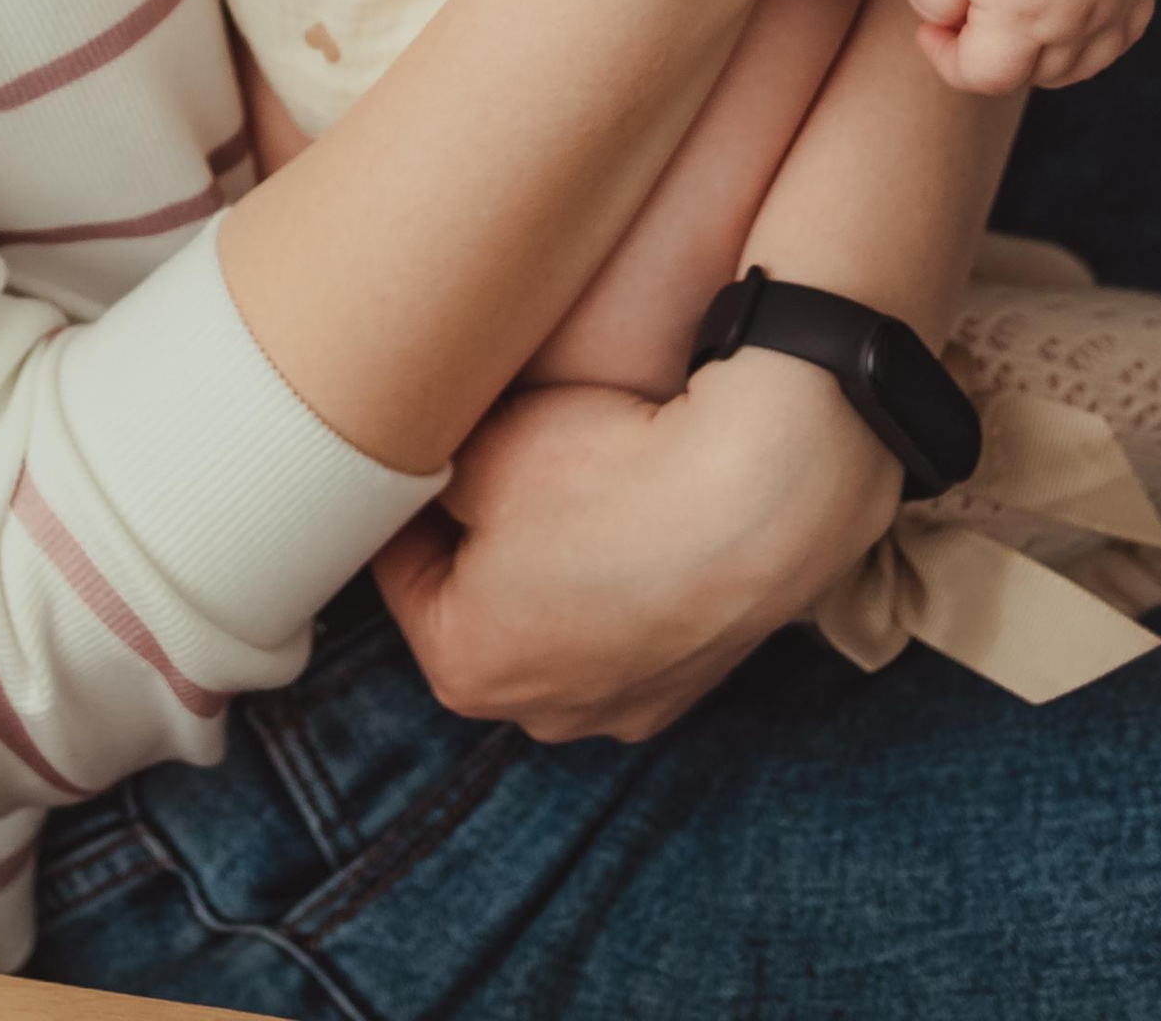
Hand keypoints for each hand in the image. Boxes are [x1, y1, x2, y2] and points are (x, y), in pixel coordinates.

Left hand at [374, 349, 902, 743]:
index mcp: (465, 668)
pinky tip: (633, 517)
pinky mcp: (690, 683)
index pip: (401, 569)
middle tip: (496, 456)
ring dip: (552, 559)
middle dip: (477, 535)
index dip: (408, 494)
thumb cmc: (607, 476)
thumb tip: (421, 469)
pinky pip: (628, 623)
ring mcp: (624, 706)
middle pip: (478, 604)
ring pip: (556, 617)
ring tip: (575, 482)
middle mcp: (542, 714)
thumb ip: (427, 472)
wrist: (759, 496)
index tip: (424, 446)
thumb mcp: (479, 452)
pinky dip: (620, 577)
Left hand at [907, 0, 1154, 94]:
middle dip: (992, 56)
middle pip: (1032, 75)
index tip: (929, 30)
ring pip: (1080, 65)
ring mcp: (1115, 5)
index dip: (947, 60)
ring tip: (1014, 18)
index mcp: (1023, 20)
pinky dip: (1093, 40)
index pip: (985, 77)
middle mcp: (1077, 24)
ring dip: (1042, 57)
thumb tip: (945, 20)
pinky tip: (1070, 16)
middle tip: (967, 14)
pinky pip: (1121, 36)